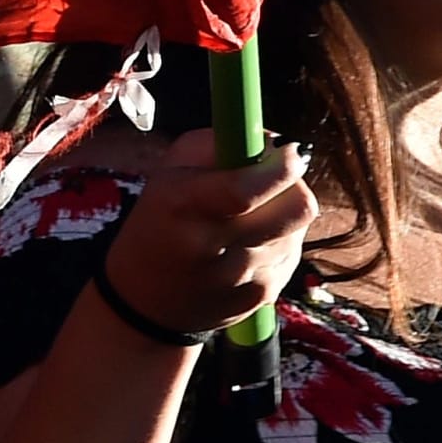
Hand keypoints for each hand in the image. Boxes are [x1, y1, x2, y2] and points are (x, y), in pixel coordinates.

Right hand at [101, 129, 314, 337]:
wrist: (144, 300)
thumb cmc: (160, 220)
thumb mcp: (168, 173)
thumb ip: (218, 145)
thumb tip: (276, 142)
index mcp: (182, 205)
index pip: (248, 188)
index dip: (280, 166)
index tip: (285, 153)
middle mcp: (212, 245)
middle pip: (295, 208)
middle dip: (293, 186)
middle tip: (275, 182)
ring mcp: (241, 277)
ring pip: (297, 228)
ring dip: (282, 215)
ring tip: (252, 218)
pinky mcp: (262, 296)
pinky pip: (291, 254)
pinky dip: (277, 243)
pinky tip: (248, 247)